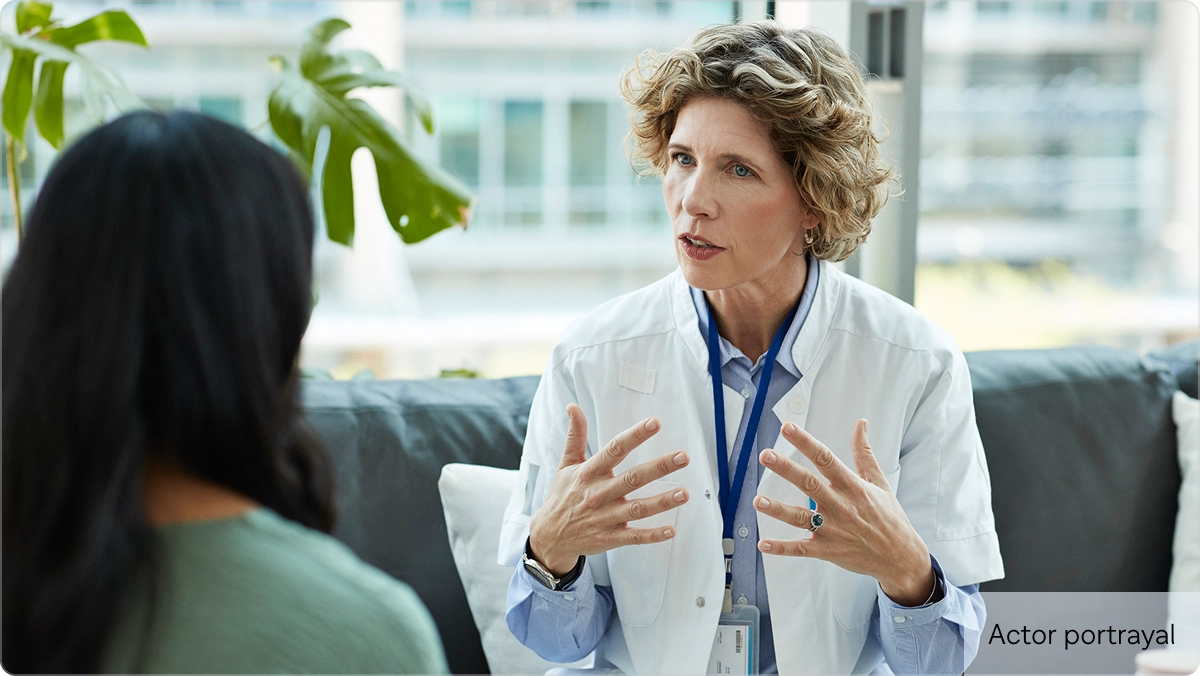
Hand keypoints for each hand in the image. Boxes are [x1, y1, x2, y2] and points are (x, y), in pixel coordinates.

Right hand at [528, 404, 690, 574]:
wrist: (549, 536)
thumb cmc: (561, 496)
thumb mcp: (566, 465)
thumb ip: (575, 436)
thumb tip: (573, 407)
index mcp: (589, 473)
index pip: (615, 450)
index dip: (635, 436)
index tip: (654, 423)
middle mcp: (598, 494)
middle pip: (632, 478)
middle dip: (659, 467)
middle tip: (683, 457)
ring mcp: (605, 517)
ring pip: (637, 509)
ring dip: (662, 501)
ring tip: (684, 493)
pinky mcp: (610, 538)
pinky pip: (634, 537)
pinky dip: (652, 535)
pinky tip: (671, 530)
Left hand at [754, 420, 937, 606]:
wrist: (901, 557)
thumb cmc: (890, 518)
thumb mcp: (880, 482)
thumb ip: (864, 453)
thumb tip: (860, 424)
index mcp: (853, 487)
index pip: (826, 458)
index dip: (805, 442)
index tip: (788, 428)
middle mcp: (841, 506)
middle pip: (809, 484)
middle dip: (786, 469)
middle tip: (766, 455)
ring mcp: (833, 530)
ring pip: (801, 517)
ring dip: (778, 510)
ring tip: (758, 501)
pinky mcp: (828, 550)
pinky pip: (802, 549)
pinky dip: (783, 548)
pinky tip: (764, 544)